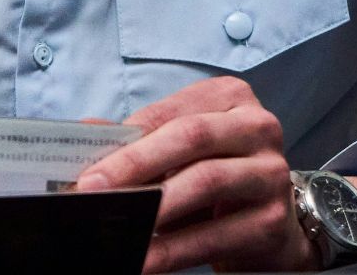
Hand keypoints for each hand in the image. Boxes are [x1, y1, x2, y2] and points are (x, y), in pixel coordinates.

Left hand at [74, 76, 310, 272]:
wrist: (271, 227)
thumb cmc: (216, 180)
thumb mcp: (180, 154)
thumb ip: (138, 141)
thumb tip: (83, 135)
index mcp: (229, 97)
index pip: (168, 114)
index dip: (125, 140)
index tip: (87, 168)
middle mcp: (257, 126)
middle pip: (190, 137)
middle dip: (134, 165)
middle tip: (93, 191)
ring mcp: (270, 172)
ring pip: (206, 181)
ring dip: (154, 208)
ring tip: (117, 225)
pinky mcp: (273, 219)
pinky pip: (214, 235)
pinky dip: (174, 251)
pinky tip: (145, 259)